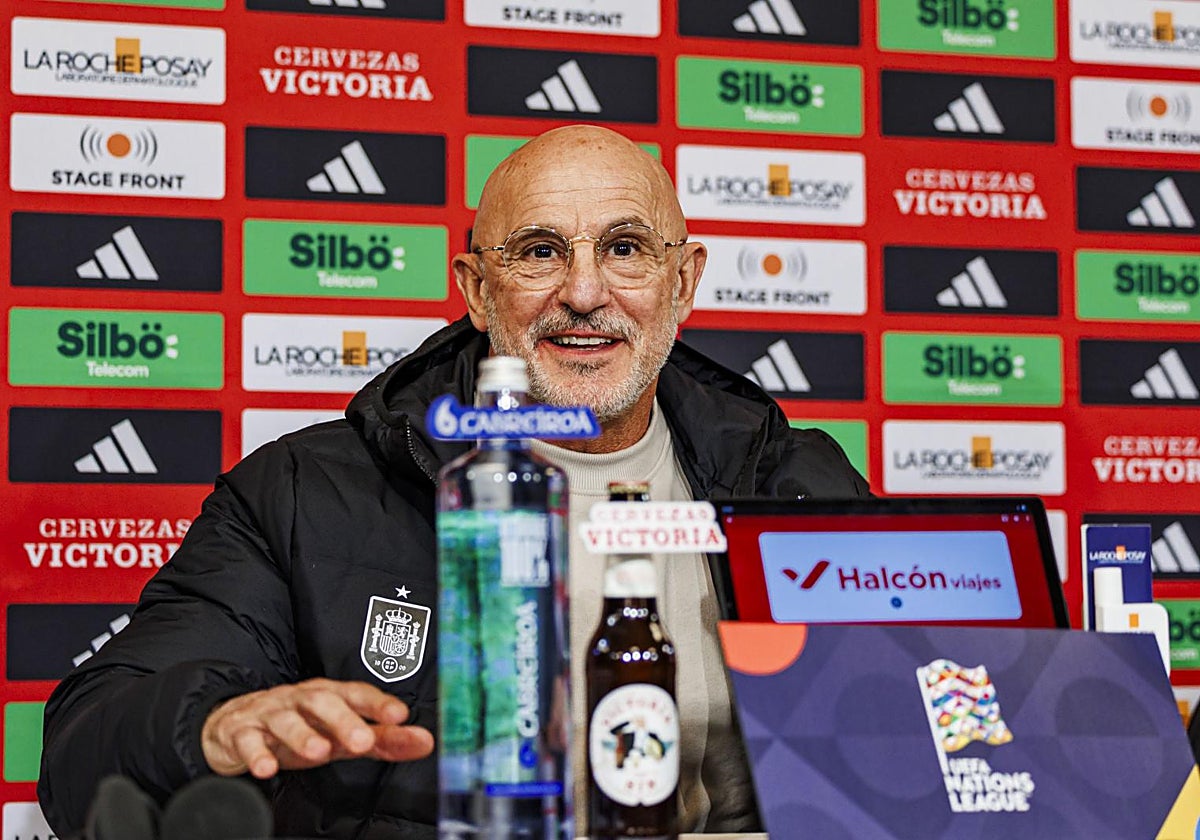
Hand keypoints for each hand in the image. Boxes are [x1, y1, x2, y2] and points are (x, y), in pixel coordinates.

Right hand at [200, 678, 434, 778]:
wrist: (236, 724)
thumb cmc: (301, 727)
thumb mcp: (342, 734)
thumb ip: (384, 739)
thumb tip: (425, 742)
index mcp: (330, 695)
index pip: (358, 694)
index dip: (379, 703)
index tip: (400, 716)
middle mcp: (302, 699)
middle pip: (323, 702)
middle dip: (343, 719)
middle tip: (361, 740)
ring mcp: (271, 713)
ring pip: (286, 719)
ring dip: (302, 735)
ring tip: (318, 752)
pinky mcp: (242, 731)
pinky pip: (248, 740)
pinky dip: (257, 753)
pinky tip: (267, 767)